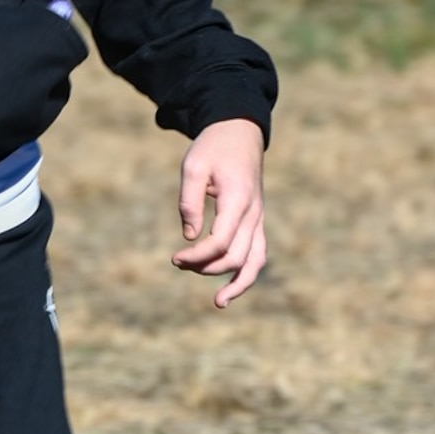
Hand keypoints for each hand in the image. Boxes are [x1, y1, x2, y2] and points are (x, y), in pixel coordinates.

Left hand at [172, 118, 266, 305]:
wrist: (240, 131)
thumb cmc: (213, 147)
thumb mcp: (193, 166)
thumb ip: (189, 203)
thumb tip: (190, 237)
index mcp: (238, 200)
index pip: (220, 242)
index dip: (197, 257)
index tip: (175, 258)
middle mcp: (254, 213)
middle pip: (236, 256)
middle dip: (206, 267)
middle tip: (178, 262)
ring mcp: (259, 218)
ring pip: (256, 261)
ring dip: (237, 283)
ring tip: (219, 302)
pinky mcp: (256, 220)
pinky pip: (257, 253)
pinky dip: (246, 272)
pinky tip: (230, 286)